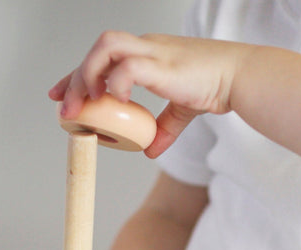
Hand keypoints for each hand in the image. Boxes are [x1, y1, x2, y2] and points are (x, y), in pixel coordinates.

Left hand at [49, 32, 253, 156]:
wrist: (239, 76)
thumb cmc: (216, 85)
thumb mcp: (184, 110)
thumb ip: (164, 129)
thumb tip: (150, 150)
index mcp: (148, 53)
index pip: (103, 56)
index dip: (78, 74)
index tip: (61, 94)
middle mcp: (146, 46)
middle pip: (98, 49)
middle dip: (75, 77)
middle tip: (65, 107)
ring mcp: (153, 52)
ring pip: (106, 48)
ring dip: (89, 75)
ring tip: (86, 103)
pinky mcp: (162, 64)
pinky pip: (128, 68)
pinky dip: (116, 85)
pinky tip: (116, 103)